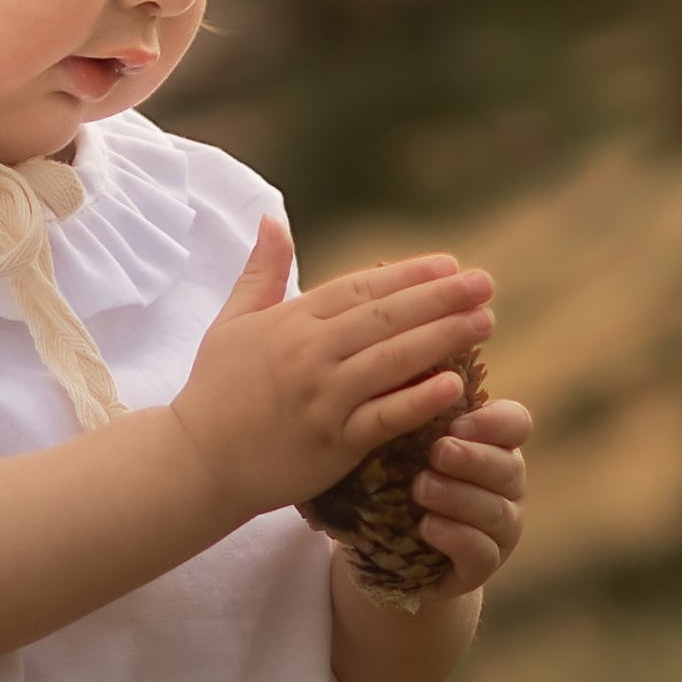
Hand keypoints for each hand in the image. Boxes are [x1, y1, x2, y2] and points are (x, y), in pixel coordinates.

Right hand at [174, 226, 495, 516]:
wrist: (196, 461)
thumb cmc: (216, 391)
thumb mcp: (232, 322)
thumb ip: (261, 272)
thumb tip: (273, 220)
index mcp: (291, 322)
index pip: (360, 289)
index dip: (407, 276)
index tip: (449, 265)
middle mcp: (310, 354)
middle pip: (385, 318)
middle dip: (440, 298)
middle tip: (485, 283)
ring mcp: (323, 399)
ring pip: (392, 361)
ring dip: (443, 338)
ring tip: (485, 322)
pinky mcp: (332, 443)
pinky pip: (384, 417)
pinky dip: (419, 401)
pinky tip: (455, 385)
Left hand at [405, 391, 534, 593]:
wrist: (388, 551)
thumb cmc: (396, 482)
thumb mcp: (400, 445)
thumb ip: (413, 416)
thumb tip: (400, 373)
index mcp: (493, 445)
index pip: (516, 423)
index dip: (493, 422)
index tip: (455, 423)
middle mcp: (507, 485)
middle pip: (509, 466)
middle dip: (473, 459)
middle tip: (438, 452)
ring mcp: (501, 528)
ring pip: (496, 511)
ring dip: (459, 497)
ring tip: (421, 489)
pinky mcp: (483, 565)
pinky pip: (482, 552)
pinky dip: (456, 537)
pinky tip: (428, 526)